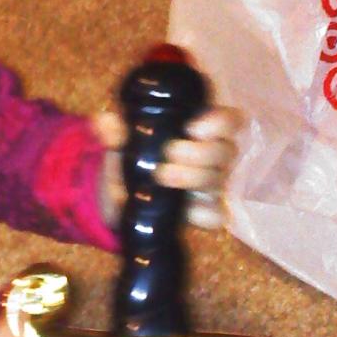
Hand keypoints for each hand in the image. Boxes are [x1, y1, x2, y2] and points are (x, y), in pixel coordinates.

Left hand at [95, 105, 243, 231]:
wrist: (119, 194)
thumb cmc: (132, 156)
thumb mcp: (120, 140)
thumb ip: (113, 129)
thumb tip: (107, 124)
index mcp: (201, 130)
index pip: (230, 120)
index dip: (219, 122)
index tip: (193, 128)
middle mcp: (214, 156)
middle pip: (226, 150)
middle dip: (199, 152)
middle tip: (169, 153)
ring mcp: (212, 186)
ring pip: (220, 180)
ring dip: (193, 178)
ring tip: (161, 177)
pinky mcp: (206, 213)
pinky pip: (216, 216)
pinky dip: (201, 213)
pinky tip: (182, 210)